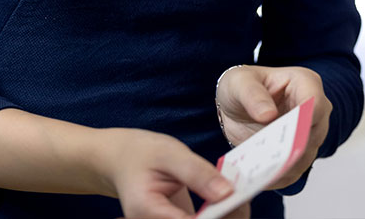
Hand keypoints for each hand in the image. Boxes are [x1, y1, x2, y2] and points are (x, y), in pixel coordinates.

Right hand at [94, 126, 239, 218]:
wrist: (121, 162)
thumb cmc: (140, 153)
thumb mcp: (167, 152)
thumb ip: (197, 172)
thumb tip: (229, 192)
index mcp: (148, 214)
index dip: (221, 216)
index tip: (239, 196)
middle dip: (229, 217)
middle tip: (243, 194)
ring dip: (228, 217)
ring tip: (238, 194)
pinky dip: (221, 215)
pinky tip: (228, 199)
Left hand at [215, 64, 331, 187]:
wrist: (237, 107)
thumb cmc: (242, 86)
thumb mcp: (238, 82)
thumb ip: (251, 94)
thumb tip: (268, 114)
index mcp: (304, 83)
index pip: (314, 102)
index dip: (305, 118)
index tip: (290, 132)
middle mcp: (314, 111)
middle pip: (312, 134)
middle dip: (292, 146)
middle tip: (270, 155)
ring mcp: (309, 137)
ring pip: (304, 157)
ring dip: (282, 164)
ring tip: (259, 168)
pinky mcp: (298, 159)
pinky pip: (292, 173)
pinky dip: (276, 176)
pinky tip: (258, 175)